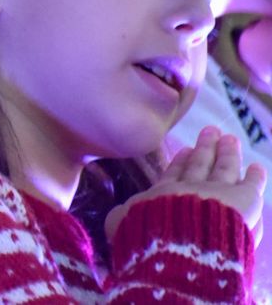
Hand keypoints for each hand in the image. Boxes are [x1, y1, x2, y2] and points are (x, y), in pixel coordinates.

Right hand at [107, 126, 266, 243]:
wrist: (174, 245)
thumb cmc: (149, 236)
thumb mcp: (122, 224)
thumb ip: (124, 216)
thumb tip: (119, 212)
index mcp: (164, 200)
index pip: (176, 178)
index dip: (182, 164)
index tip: (187, 150)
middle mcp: (190, 194)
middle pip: (200, 168)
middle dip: (205, 150)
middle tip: (211, 131)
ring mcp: (217, 193)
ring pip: (223, 169)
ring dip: (226, 153)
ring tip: (228, 137)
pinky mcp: (244, 199)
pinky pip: (252, 185)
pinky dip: (256, 176)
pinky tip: (258, 167)